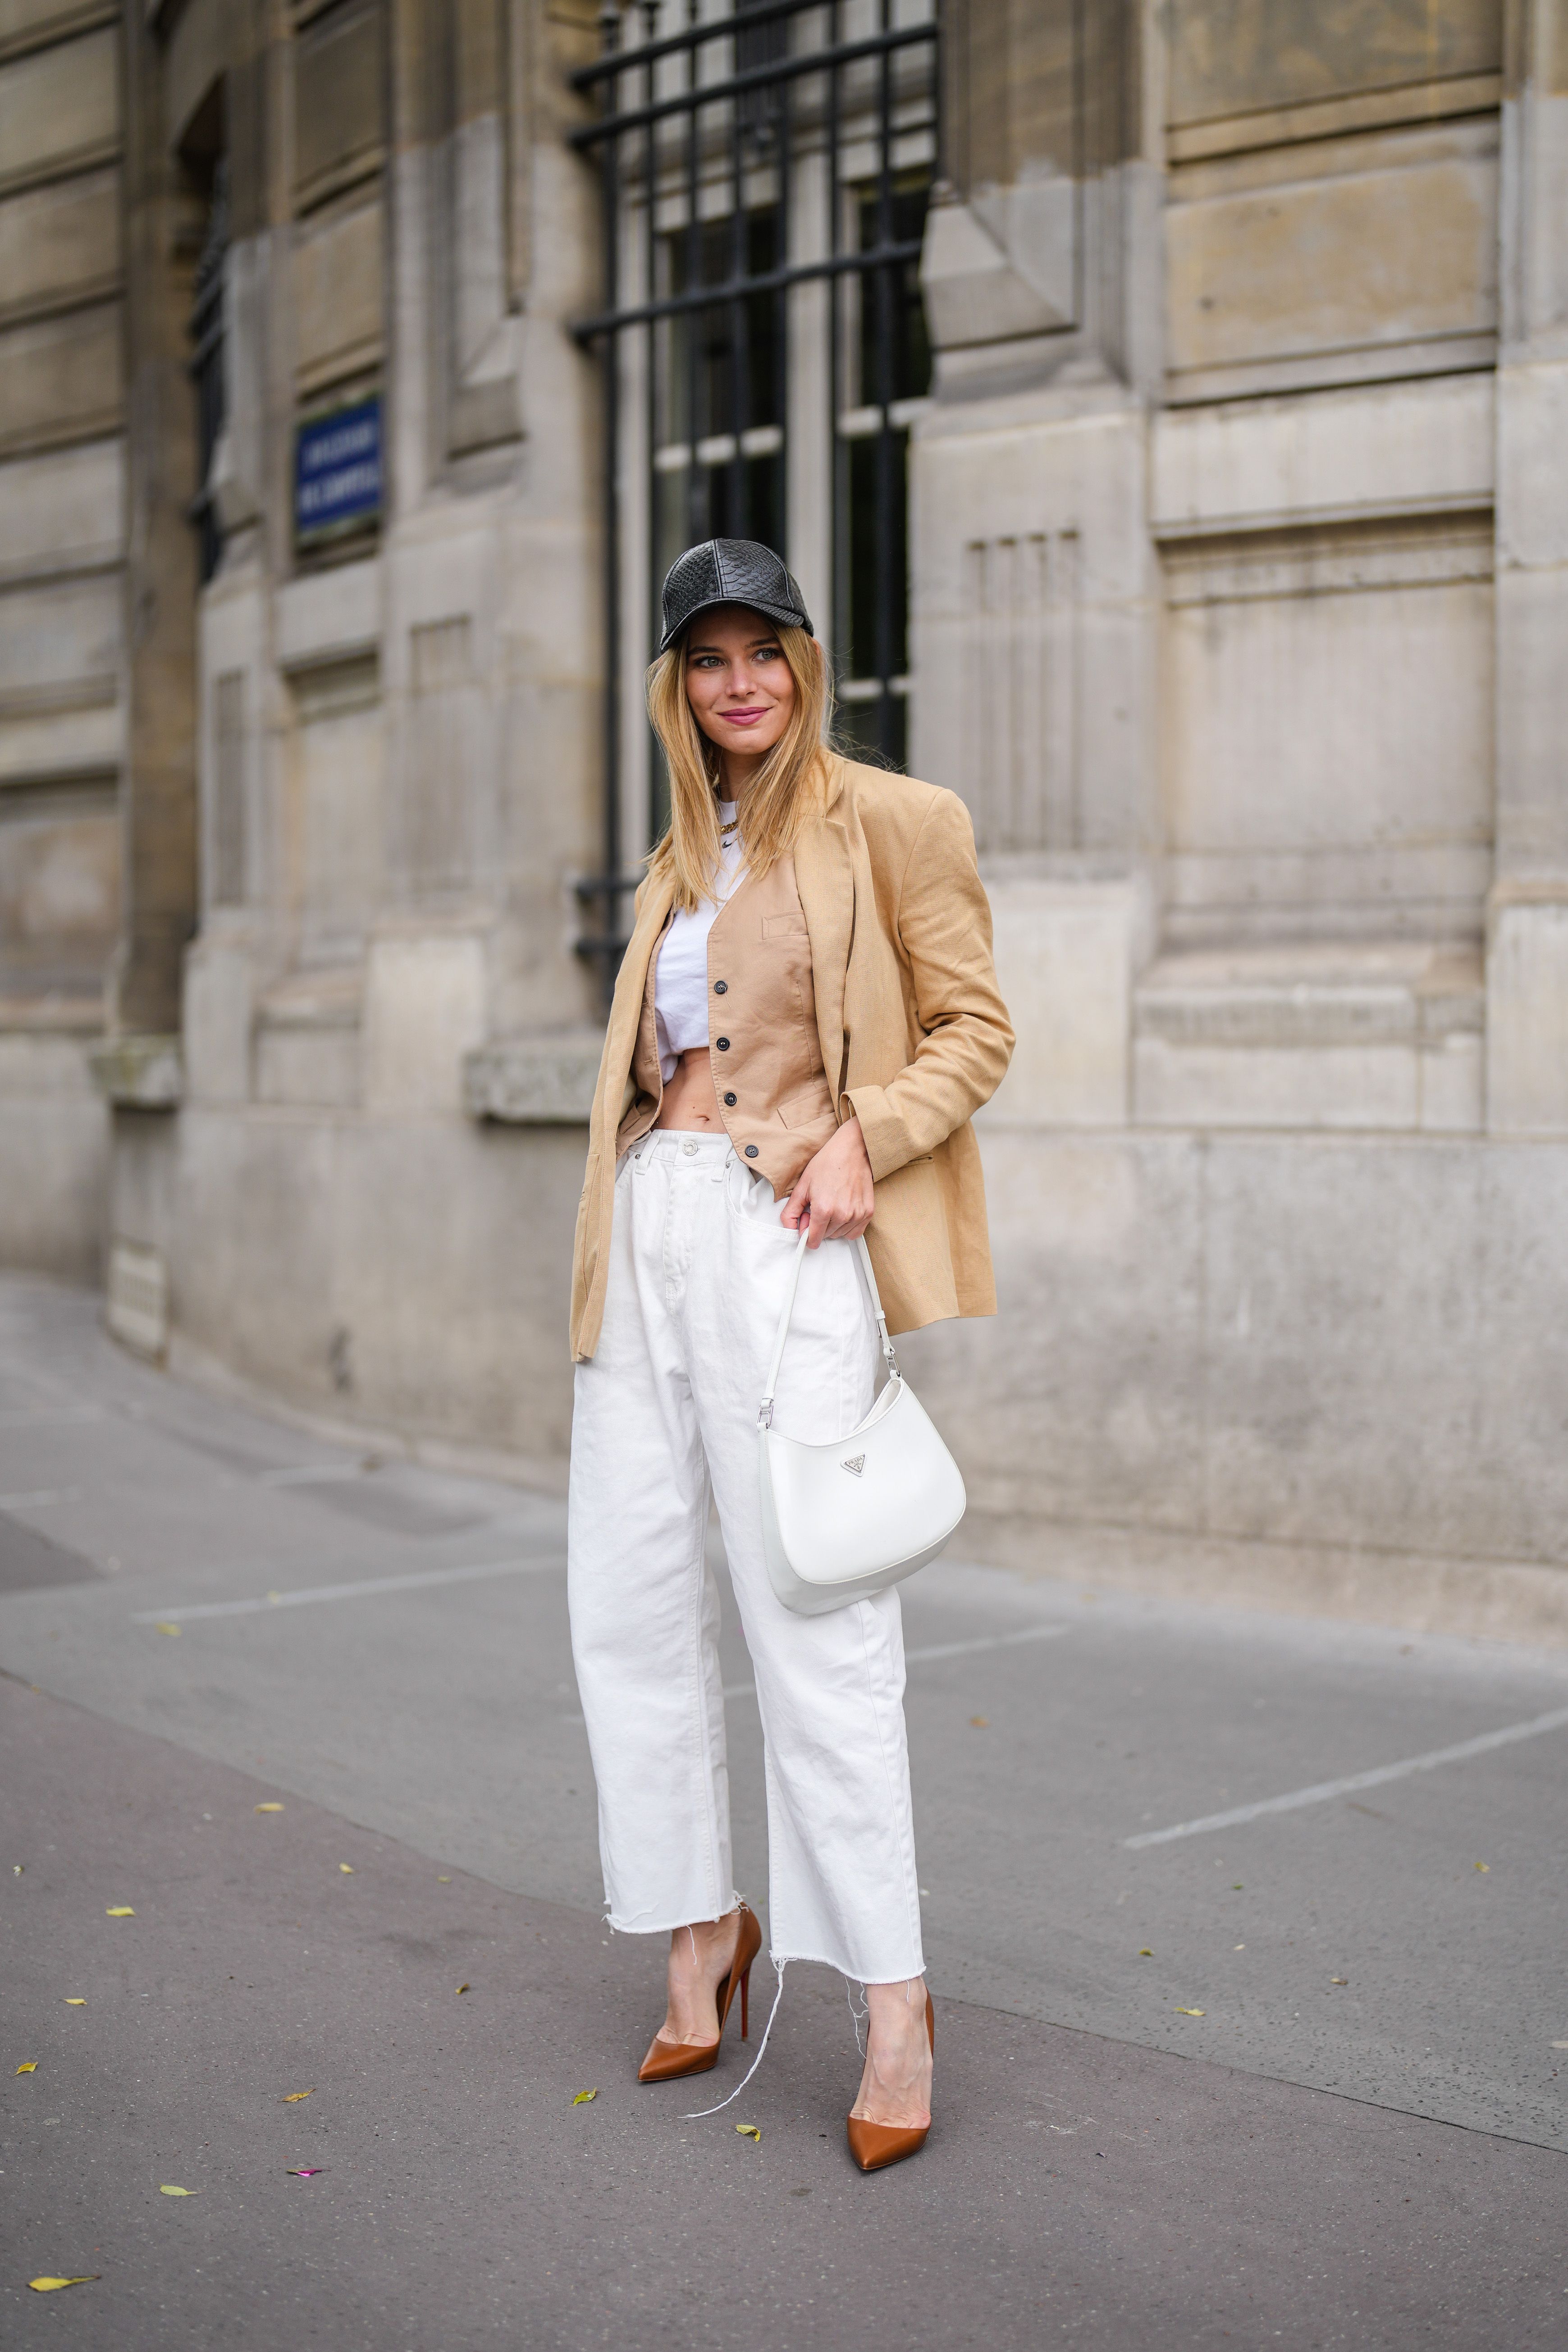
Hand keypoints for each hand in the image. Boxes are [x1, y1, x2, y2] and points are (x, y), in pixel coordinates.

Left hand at [779, 1117, 873, 1247]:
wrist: (852, 1149)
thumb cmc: (827, 1164)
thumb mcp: (802, 1186)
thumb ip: (791, 1211)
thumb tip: (789, 1229)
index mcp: (823, 1210)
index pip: (813, 1240)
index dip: (806, 1232)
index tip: (806, 1220)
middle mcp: (842, 1215)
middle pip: (825, 1237)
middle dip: (818, 1227)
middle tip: (819, 1206)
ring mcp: (857, 1214)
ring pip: (839, 1235)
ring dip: (833, 1226)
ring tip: (832, 1204)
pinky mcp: (868, 1212)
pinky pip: (855, 1232)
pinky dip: (847, 1227)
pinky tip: (843, 1210)